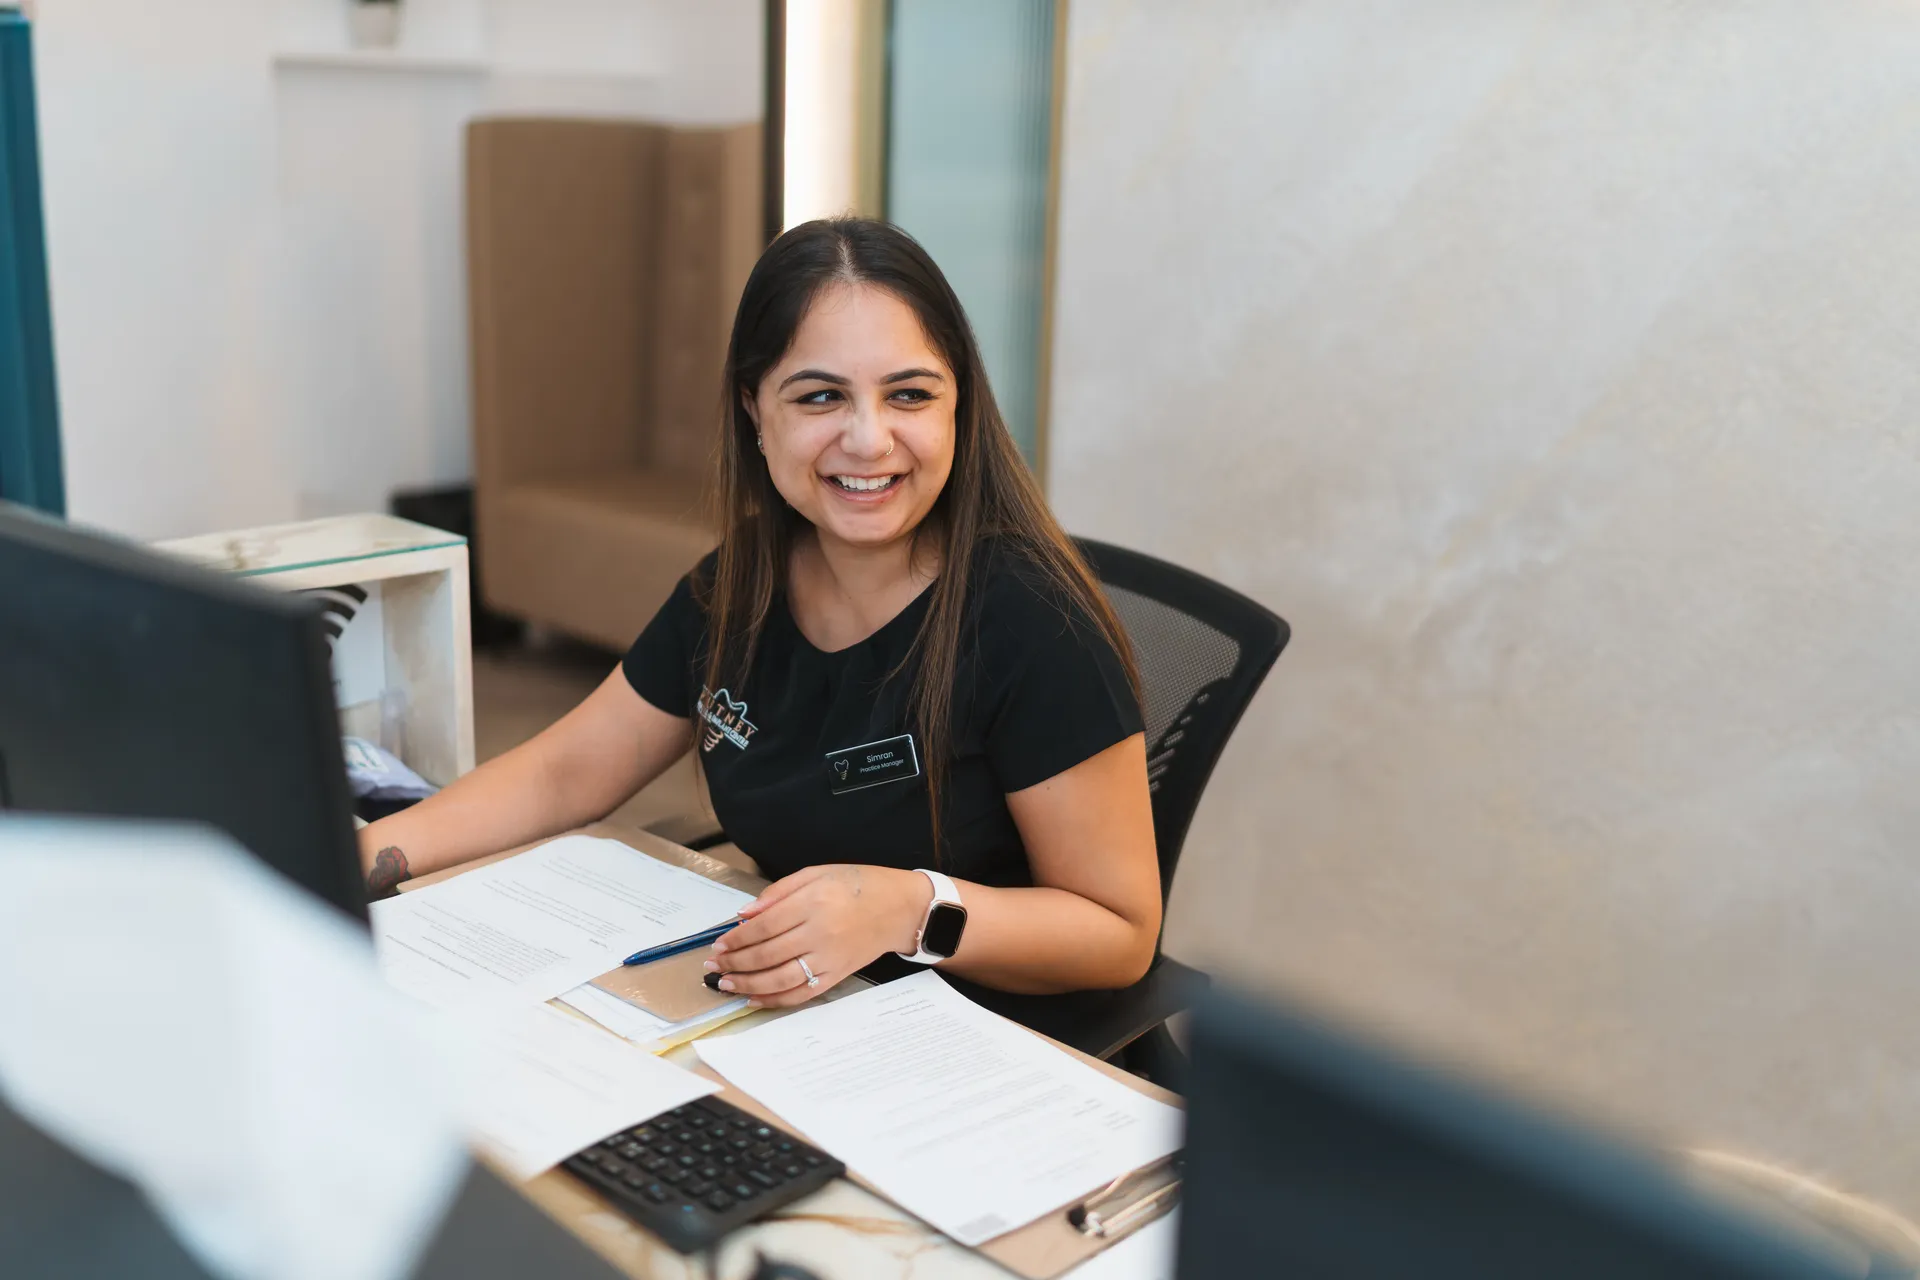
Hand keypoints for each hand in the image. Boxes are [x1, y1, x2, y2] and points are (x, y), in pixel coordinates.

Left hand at [707, 865, 930, 1008]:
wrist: (899, 907)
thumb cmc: (858, 885)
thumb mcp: (817, 873)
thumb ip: (778, 891)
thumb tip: (744, 914)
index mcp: (813, 902)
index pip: (764, 926)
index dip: (737, 938)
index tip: (719, 945)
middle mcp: (820, 932)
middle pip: (767, 954)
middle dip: (734, 963)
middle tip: (713, 968)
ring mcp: (829, 957)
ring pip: (780, 979)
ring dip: (748, 985)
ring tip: (726, 985)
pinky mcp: (837, 975)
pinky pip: (802, 993)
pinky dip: (776, 1000)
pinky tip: (755, 998)